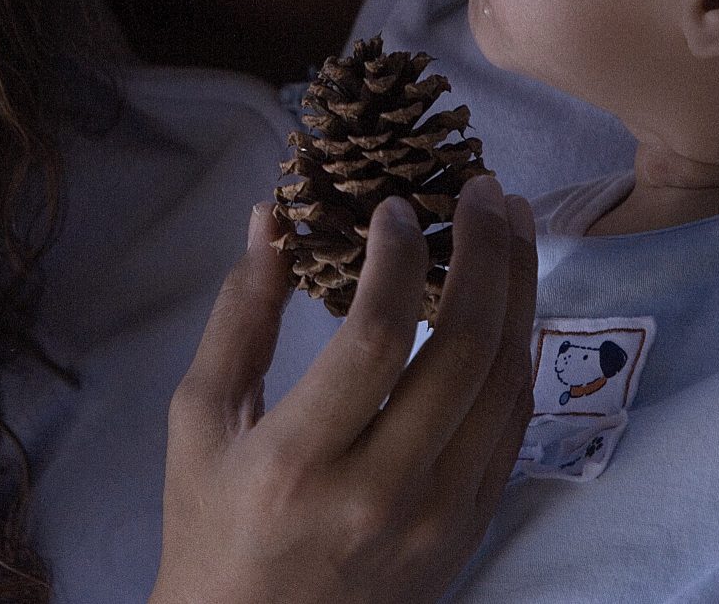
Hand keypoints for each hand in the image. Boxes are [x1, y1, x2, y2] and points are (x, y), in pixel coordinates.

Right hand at [151, 173, 536, 603]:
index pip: (379, 337)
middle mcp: (381, 494)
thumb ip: (239, 315)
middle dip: (486, 253)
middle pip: (467, 351)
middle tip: (481, 187)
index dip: (400, 256)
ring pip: (507, 383)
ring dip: (519, 290)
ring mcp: (439, 520)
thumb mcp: (200, 421)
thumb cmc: (212, 526)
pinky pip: (512, 425)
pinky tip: (510, 300)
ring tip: (508, 223)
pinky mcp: (470, 531)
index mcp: (299, 462)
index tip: (397, 205)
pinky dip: (518, 352)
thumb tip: (273, 216)